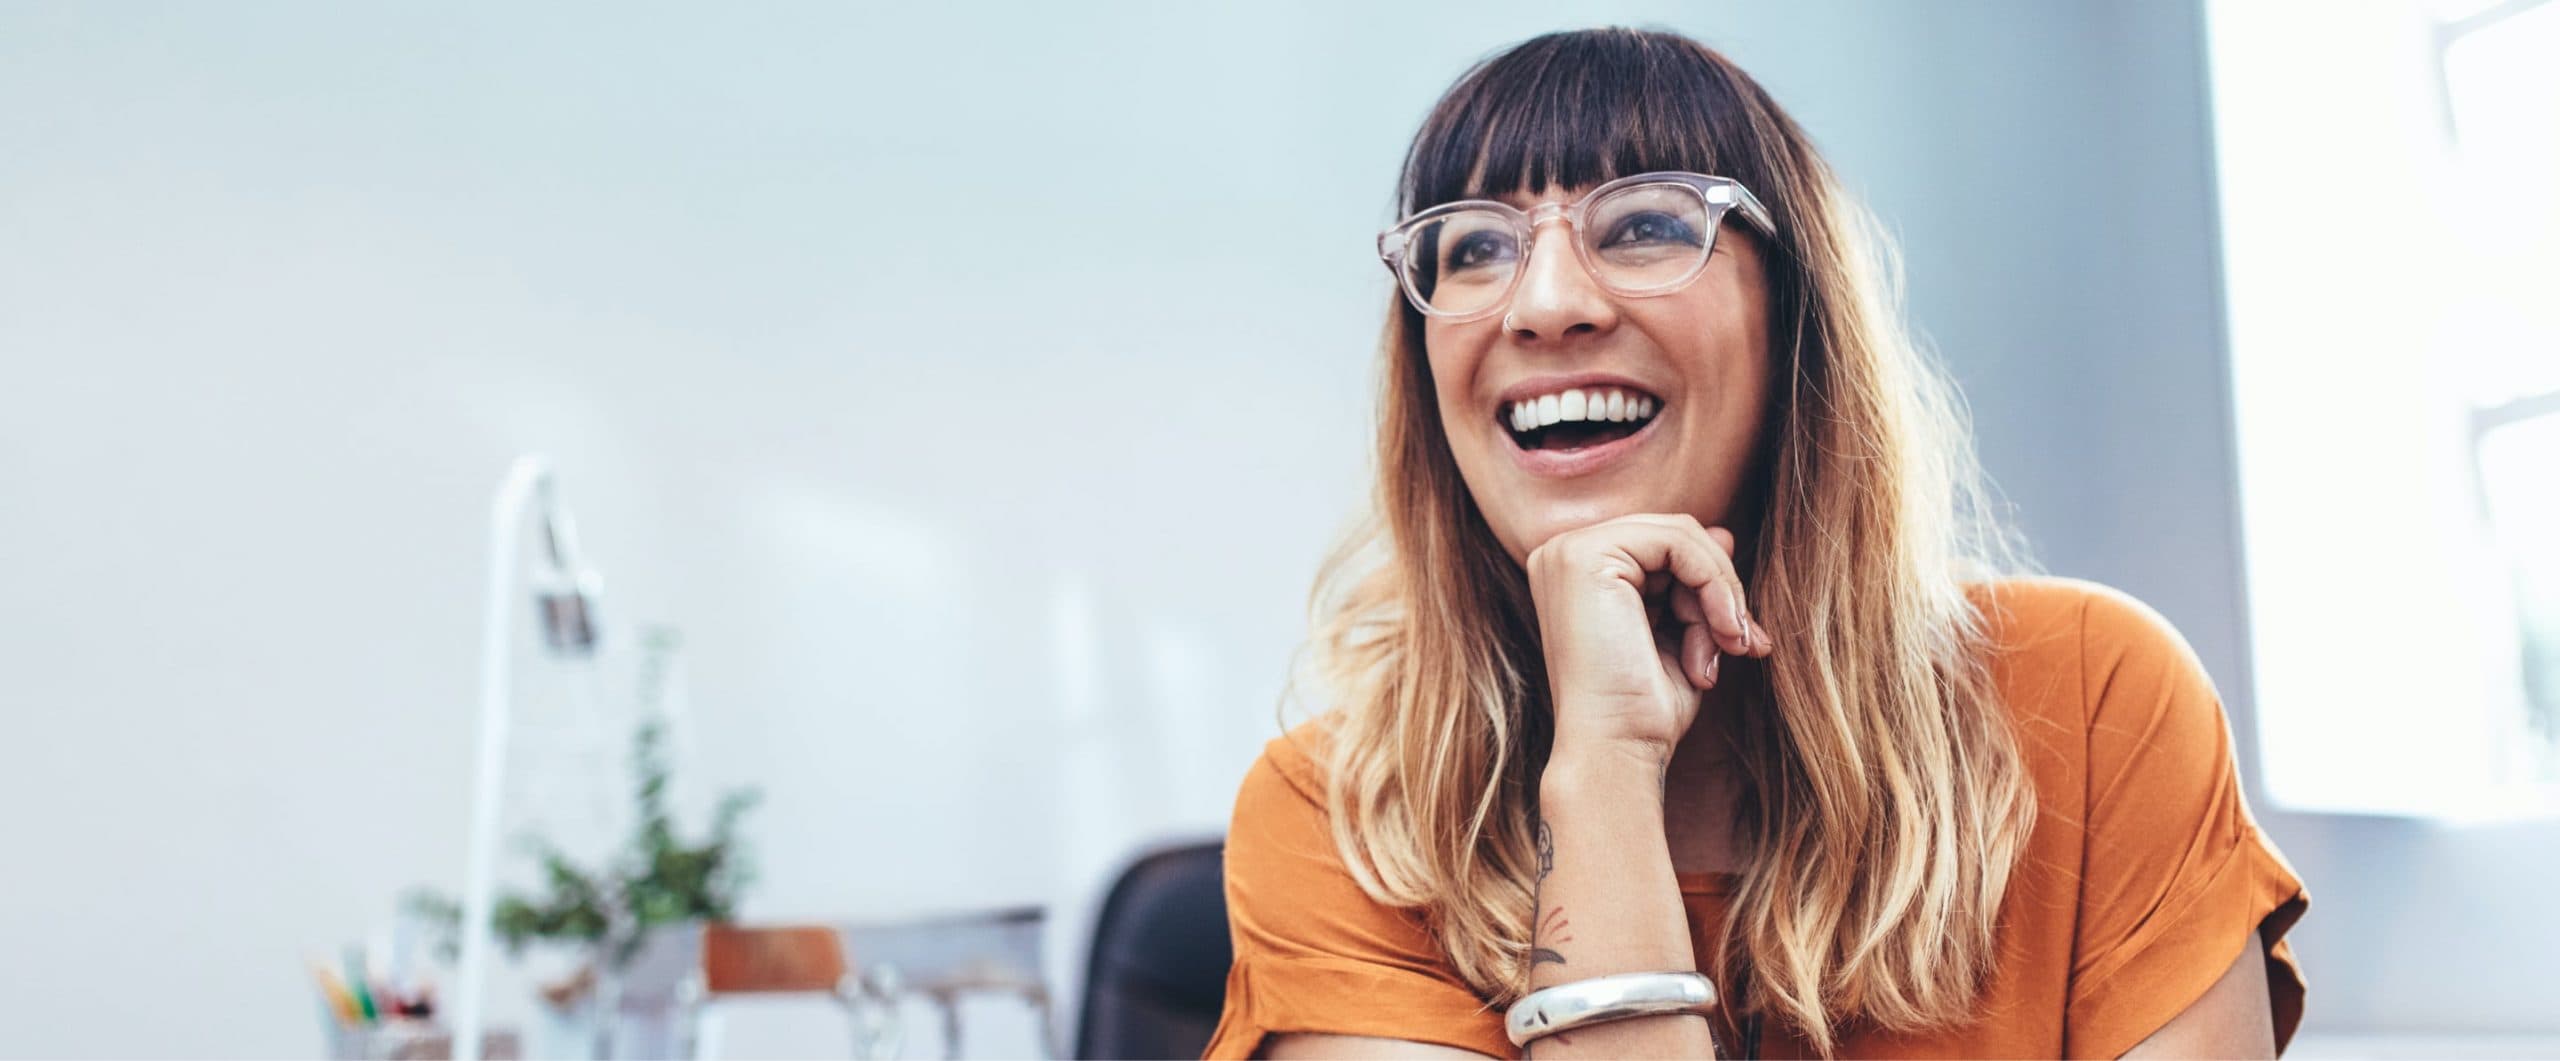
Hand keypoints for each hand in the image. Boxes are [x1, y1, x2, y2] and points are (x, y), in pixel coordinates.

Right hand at [1524, 513, 1771, 757]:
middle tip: (1746, 643)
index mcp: (1574, 572)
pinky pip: (1679, 541)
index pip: (1661, 546)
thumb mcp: (1680, 633)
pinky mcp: (1585, 556)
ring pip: (1681, 535)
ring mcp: (1567, 550)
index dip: (1710, 585)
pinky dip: (1715, 585)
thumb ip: (1693, 581)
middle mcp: (1560, 554)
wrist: (1616, 749)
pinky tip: (1722, 633)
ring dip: (1721, 593)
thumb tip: (1724, 533)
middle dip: (1720, 589)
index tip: (1744, 639)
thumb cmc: (1643, 708)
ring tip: (1730, 647)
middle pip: (1672, 536)